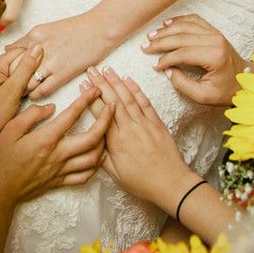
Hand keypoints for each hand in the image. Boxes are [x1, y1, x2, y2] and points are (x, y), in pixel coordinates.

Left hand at [0, 45, 43, 157]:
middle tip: (24, 90)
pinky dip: (9, 86)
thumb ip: (26, 68)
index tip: (32, 78)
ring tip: (17, 96)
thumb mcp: (14, 91)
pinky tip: (10, 99)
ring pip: (8, 71)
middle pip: (13, 60)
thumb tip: (37, 48)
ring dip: (17, 80)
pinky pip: (1, 79)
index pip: (20, 51)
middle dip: (23, 72)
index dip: (30, 63)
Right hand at [0, 85, 113, 205]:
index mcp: (46, 139)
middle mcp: (58, 155)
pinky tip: (98, 157)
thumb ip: (31, 115)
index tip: (95, 90)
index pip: (72, 115)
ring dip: (105, 143)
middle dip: (106, 121)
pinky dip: (96, 166)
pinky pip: (85, 176)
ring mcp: (61, 170)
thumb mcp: (9, 130)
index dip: (86, 100)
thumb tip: (50, 107)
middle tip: (113, 107)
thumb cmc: (0, 159)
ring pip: (93, 159)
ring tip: (108, 130)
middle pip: (92, 138)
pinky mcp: (59, 182)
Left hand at [5, 13, 115, 98]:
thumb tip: (10, 49)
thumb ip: (29, 40)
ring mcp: (51, 62)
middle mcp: (40, 47)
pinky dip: (35, 95)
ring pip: (25, 82)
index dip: (6, 65)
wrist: (100, 28)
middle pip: (15, 69)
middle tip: (9, 87)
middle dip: (11, 79)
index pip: (11, 53)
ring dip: (21, 89)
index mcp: (35, 34)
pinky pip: (41, 90)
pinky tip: (34, 95)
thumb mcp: (48, 28)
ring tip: (20, 93)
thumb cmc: (77, 28)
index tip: (6, 73)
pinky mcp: (62, 73)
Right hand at [81, 66, 194, 207]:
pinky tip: (128, 80)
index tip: (83, 86)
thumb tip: (92, 142)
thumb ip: (102, 156)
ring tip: (107, 69)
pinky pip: (145, 103)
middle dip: (101, 84)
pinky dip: (136, 90)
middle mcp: (130, 129)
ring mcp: (144, 124)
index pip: (100, 114)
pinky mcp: (156, 122)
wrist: (170, 183)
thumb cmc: (142, 182)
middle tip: (91, 71)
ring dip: (116, 82)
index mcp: (117, 142)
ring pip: (128, 98)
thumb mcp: (116, 174)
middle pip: (113, 101)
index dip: (90, 99)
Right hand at [141, 15, 244, 106]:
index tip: (154, 65)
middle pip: (181, 36)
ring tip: (152, 35)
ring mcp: (215, 33)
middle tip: (145, 46)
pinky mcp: (214, 31)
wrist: (246, 81)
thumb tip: (168, 72)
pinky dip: (179, 20)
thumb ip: (184, 85)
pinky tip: (166, 24)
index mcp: (214, 56)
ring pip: (186, 25)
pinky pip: (194, 20)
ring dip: (167, 29)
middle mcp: (215, 40)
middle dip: (160, 41)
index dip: (165, 59)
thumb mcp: (204, 96)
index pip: (182, 53)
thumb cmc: (227, 90)